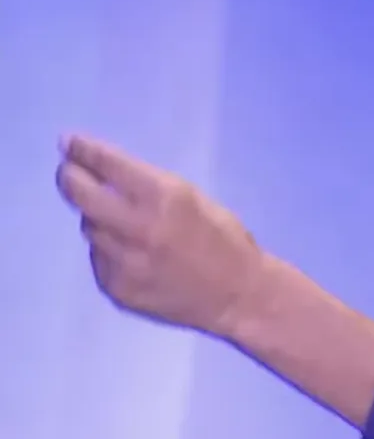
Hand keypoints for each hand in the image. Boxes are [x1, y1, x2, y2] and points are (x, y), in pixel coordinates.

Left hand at [55, 134, 263, 337]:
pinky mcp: (117, 288)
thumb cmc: (225, 240)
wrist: (238, 296)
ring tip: (122, 222)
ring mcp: (124, 261)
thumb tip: (106, 175)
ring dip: (97, 218)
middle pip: (81, 194)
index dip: (83, 150)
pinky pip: (100, 258)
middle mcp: (138, 227)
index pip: (107, 164)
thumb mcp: (195, 199)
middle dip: (69, 177)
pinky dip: (109, 250)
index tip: (70, 142)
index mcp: (165, 198)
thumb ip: (150, 187)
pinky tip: (134, 254)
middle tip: (68, 171)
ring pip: (89, 227)